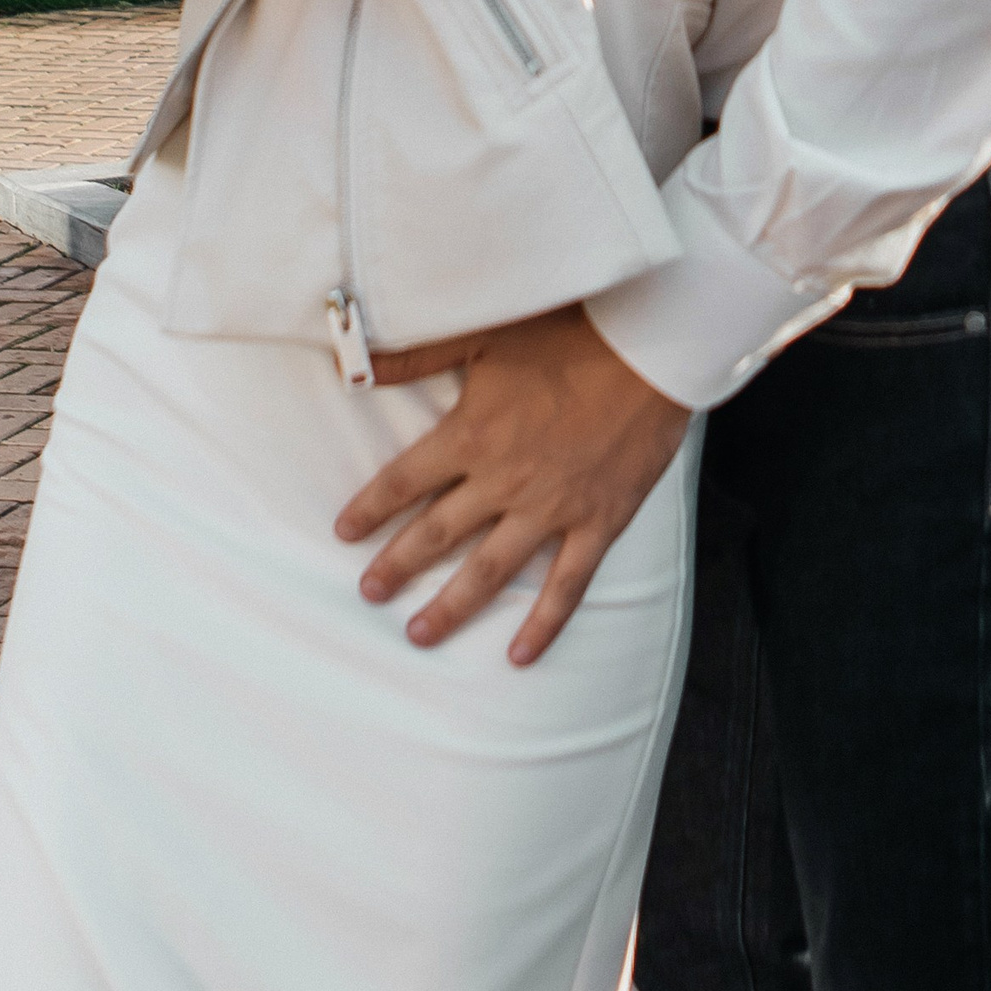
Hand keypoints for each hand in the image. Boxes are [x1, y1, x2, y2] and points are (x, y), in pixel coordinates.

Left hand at [336, 304, 690, 665]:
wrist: (647, 352)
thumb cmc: (566, 335)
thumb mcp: (483, 336)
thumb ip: (417, 354)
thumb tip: (358, 362)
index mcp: (472, 434)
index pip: (404, 480)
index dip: (370, 508)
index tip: (343, 533)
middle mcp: (504, 480)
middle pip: (437, 533)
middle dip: (397, 566)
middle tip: (368, 594)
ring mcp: (552, 508)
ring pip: (490, 570)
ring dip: (452, 606)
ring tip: (419, 634)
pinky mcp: (597, 524)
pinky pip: (566, 585)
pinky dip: (543, 624)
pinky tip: (518, 655)